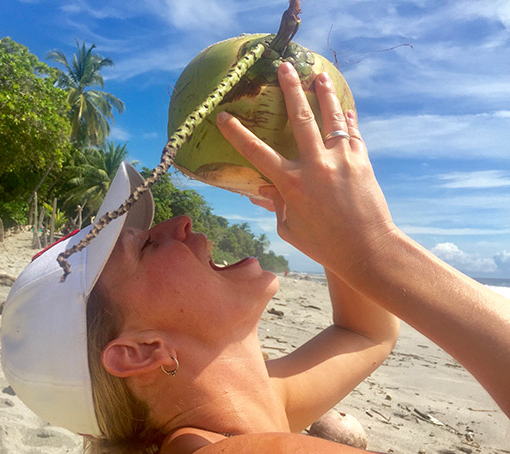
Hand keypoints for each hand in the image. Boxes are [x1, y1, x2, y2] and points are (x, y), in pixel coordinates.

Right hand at [216, 62, 396, 275]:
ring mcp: (341, 160)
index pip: (256, 152)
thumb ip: (276, 204)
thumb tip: (263, 189)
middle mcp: (315, 165)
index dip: (237, 133)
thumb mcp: (290, 229)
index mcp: (292, 183)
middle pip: (300, 118)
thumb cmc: (324, 245)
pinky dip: (349, 119)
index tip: (223, 116)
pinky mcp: (362, 162)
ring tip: (319, 75)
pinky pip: (354, 133)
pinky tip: (347, 109)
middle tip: (284, 67)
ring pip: (331, 117)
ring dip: (324, 94)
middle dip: (290, 89)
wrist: (368, 250)